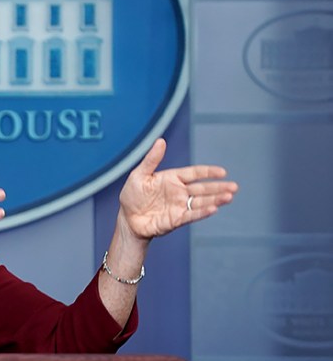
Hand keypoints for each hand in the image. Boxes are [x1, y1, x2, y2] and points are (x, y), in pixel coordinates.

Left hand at [118, 138, 237, 240]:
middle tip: (234, 187)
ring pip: (201, 202)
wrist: (127, 219)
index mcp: (172, 179)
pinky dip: (202, 212)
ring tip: (229, 197)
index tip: (222, 172)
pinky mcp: (177, 219)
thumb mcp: (139, 175)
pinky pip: (192, 215)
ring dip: (215, 200)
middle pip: (203, 188)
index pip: (194, 173)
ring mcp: (180, 206)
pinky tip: (214, 209)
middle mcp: (179, 192)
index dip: (208, 172)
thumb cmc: (132, 196)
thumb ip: (151, 160)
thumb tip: (160, 141)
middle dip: (219, 188)